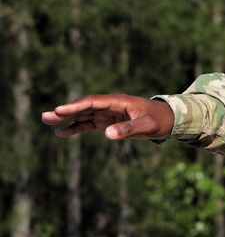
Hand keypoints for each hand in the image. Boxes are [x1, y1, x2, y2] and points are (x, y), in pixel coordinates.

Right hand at [40, 94, 173, 140]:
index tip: (59, 110)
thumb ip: (127, 129)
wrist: (167, 119)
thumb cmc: (158, 120)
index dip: (75, 106)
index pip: (91, 102)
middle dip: (64, 112)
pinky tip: (62, 133)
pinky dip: (76, 128)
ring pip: (83, 115)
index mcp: (117, 101)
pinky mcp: (108, 122)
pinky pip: (88, 124)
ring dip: (66, 119)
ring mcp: (107, 113)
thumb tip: (107, 135)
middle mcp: (109, 105)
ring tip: (47, 122)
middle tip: (45, 116)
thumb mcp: (146, 126)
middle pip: (83, 107)